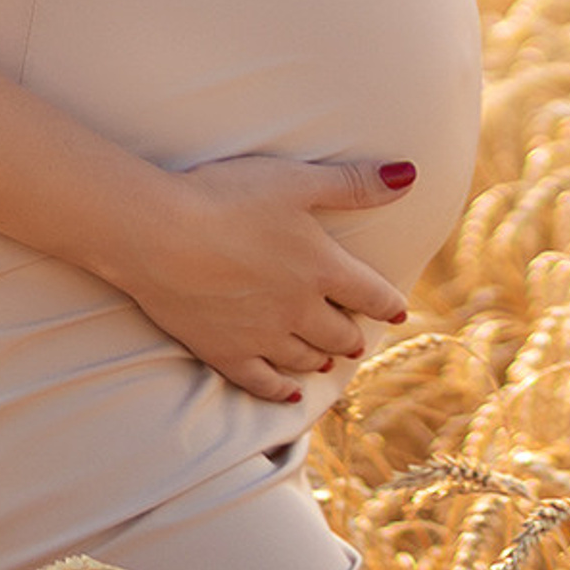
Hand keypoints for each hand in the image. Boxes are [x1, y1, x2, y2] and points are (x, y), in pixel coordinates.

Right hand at [112, 153, 416, 403]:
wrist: (159, 233)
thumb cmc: (228, 196)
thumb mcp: (298, 180)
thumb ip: (355, 183)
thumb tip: (410, 175)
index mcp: (323, 267)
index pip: (370, 293)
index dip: (387, 302)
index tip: (398, 310)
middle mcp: (299, 310)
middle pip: (340, 333)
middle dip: (352, 334)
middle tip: (358, 337)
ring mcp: (261, 337)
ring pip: (306, 359)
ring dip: (321, 358)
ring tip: (327, 358)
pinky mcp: (224, 353)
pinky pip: (262, 384)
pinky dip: (280, 392)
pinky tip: (289, 394)